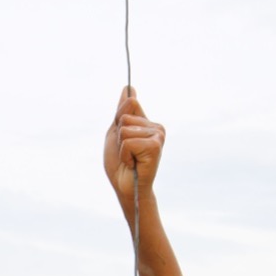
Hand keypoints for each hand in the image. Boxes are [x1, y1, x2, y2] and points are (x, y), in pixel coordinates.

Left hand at [103, 88, 164, 210]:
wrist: (125, 188)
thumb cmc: (120, 164)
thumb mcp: (116, 133)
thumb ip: (122, 111)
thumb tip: (129, 87)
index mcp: (148, 121)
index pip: (129, 102)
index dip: (118, 122)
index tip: (123, 139)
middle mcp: (156, 126)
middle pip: (124, 116)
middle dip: (119, 137)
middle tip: (127, 153)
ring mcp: (158, 135)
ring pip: (125, 129)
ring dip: (122, 148)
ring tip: (131, 159)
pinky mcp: (155, 146)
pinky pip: (128, 142)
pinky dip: (125, 155)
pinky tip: (133, 164)